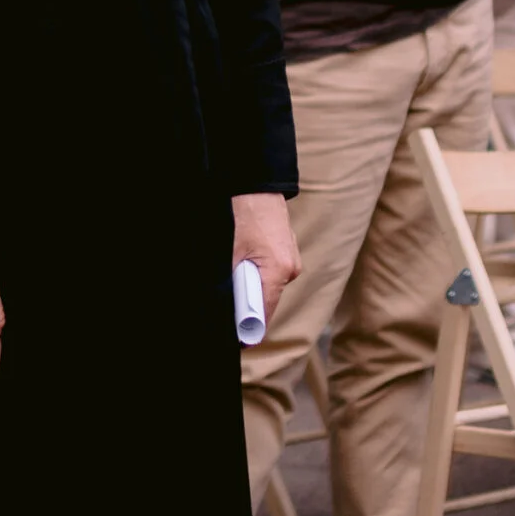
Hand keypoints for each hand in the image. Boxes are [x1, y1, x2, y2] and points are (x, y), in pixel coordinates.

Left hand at [232, 192, 300, 325]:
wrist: (255, 181)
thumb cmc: (240, 212)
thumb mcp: (228, 251)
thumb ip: (229, 282)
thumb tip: (223, 304)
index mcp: (278, 271)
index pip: (263, 315)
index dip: (244, 327)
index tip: (231, 334)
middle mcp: (290, 269)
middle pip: (265, 303)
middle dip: (244, 303)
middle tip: (225, 294)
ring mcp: (291, 260)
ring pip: (266, 286)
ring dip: (248, 284)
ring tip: (233, 267)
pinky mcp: (287, 251)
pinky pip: (269, 272)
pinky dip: (254, 271)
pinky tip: (242, 256)